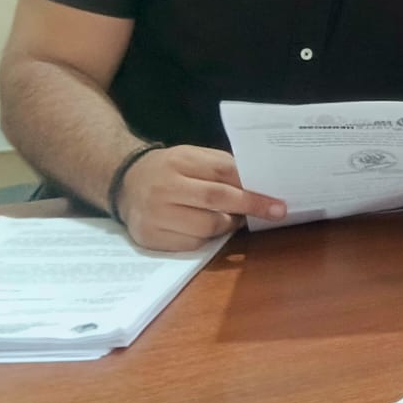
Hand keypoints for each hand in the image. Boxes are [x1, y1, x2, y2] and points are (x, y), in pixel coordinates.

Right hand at [117, 145, 285, 251]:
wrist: (126, 183)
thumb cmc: (171, 169)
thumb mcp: (194, 157)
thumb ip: (223, 168)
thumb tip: (259, 184)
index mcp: (180, 161)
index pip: (222, 174)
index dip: (252, 189)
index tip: (277, 200)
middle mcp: (165, 188)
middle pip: (215, 201)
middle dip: (249, 207)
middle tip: (274, 212)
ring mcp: (155, 215)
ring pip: (206, 227)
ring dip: (226, 225)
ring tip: (229, 218)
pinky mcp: (149, 238)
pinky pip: (191, 245)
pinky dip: (206, 238)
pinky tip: (205, 228)